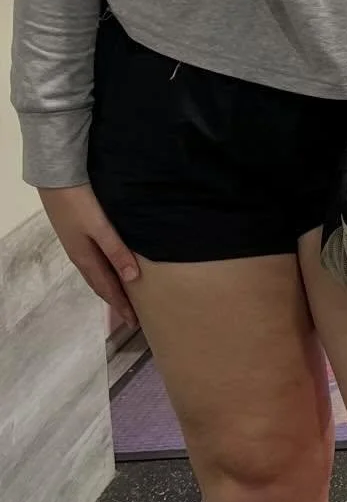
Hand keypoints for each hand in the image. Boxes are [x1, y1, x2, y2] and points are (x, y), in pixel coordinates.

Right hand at [39, 183, 140, 325]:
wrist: (57, 179)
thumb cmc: (80, 204)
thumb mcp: (101, 228)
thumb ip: (116, 251)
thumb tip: (132, 279)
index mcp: (86, 259)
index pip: (107, 289)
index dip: (121, 306)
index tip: (134, 322)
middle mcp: (80, 257)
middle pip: (100, 285)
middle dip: (116, 301)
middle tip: (132, 316)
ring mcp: (77, 246)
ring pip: (96, 274)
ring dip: (110, 288)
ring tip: (124, 298)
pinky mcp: (78, 236)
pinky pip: (94, 263)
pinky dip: (105, 273)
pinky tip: (112, 269)